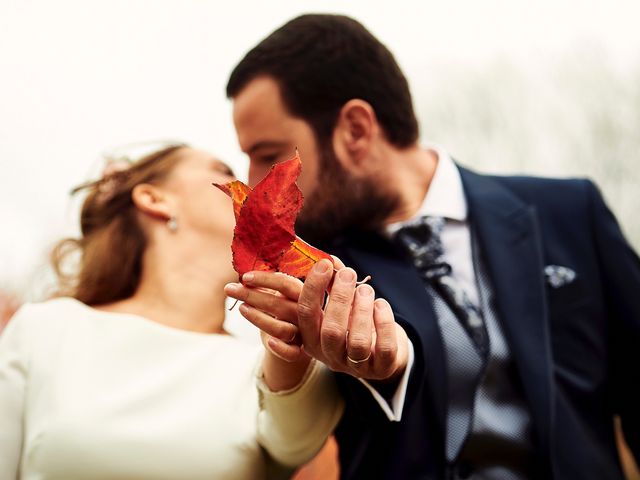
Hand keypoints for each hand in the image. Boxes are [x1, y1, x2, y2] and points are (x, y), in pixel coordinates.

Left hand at [224, 274, 310, 391]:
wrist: (296, 334)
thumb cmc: (283, 306)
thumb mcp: (280, 292)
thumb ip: (266, 285)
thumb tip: (243, 277)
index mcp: (305, 293)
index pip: (286, 284)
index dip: (265, 279)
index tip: (245, 277)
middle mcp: (307, 313)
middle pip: (279, 305)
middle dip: (251, 295)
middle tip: (230, 289)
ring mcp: (303, 333)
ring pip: (281, 329)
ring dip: (258, 318)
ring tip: (241, 308)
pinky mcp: (298, 351)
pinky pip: (291, 353)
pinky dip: (279, 349)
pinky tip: (267, 342)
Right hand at [297, 258, 408, 381]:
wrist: (380, 355)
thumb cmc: (353, 325)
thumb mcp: (339, 306)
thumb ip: (332, 284)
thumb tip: (330, 259)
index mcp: (312, 339)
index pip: (306, 314)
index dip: (313, 288)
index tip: (325, 264)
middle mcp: (330, 356)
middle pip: (331, 330)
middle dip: (340, 297)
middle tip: (349, 273)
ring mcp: (355, 366)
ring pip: (358, 342)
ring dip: (362, 310)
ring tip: (366, 290)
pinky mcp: (381, 369)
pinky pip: (384, 348)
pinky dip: (384, 323)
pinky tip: (381, 304)